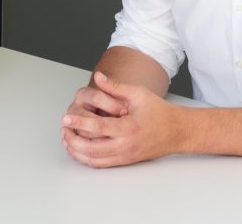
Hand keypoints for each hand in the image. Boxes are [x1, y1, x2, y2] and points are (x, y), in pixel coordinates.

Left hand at [60, 71, 184, 167]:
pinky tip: (78, 149)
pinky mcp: (125, 161)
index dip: (80, 123)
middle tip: (63, 129)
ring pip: (94, 160)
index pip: (98, 128)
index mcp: (129, 127)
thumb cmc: (158, 111)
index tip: (66, 118)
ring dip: (77, 151)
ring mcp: (125, 156)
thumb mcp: (137, 93)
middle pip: (92, 149)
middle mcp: (126, 145)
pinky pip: (101, 164)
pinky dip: (86, 159)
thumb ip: (115, 86)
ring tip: (67, 138)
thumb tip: (98, 76)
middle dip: (73, 140)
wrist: (177, 131)